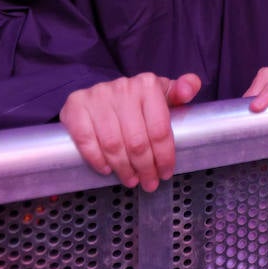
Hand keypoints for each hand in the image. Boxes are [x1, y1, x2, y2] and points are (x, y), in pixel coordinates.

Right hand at [59, 72, 201, 191]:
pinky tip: (107, 170)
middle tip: (149, 183)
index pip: (160, 129)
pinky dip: (97, 159)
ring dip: (123, 168)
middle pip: (137, 141)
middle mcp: (123, 88)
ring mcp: (97, 96)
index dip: (164, 156)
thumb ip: (181, 89)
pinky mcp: (75, 106)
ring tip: (131, 180)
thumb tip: (192, 85)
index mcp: (148, 85)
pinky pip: (86, 139)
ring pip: (113, 143)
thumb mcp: (161, 92)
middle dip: (145, 168)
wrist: (99, 92)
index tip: (165, 173)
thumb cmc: (137, 99)